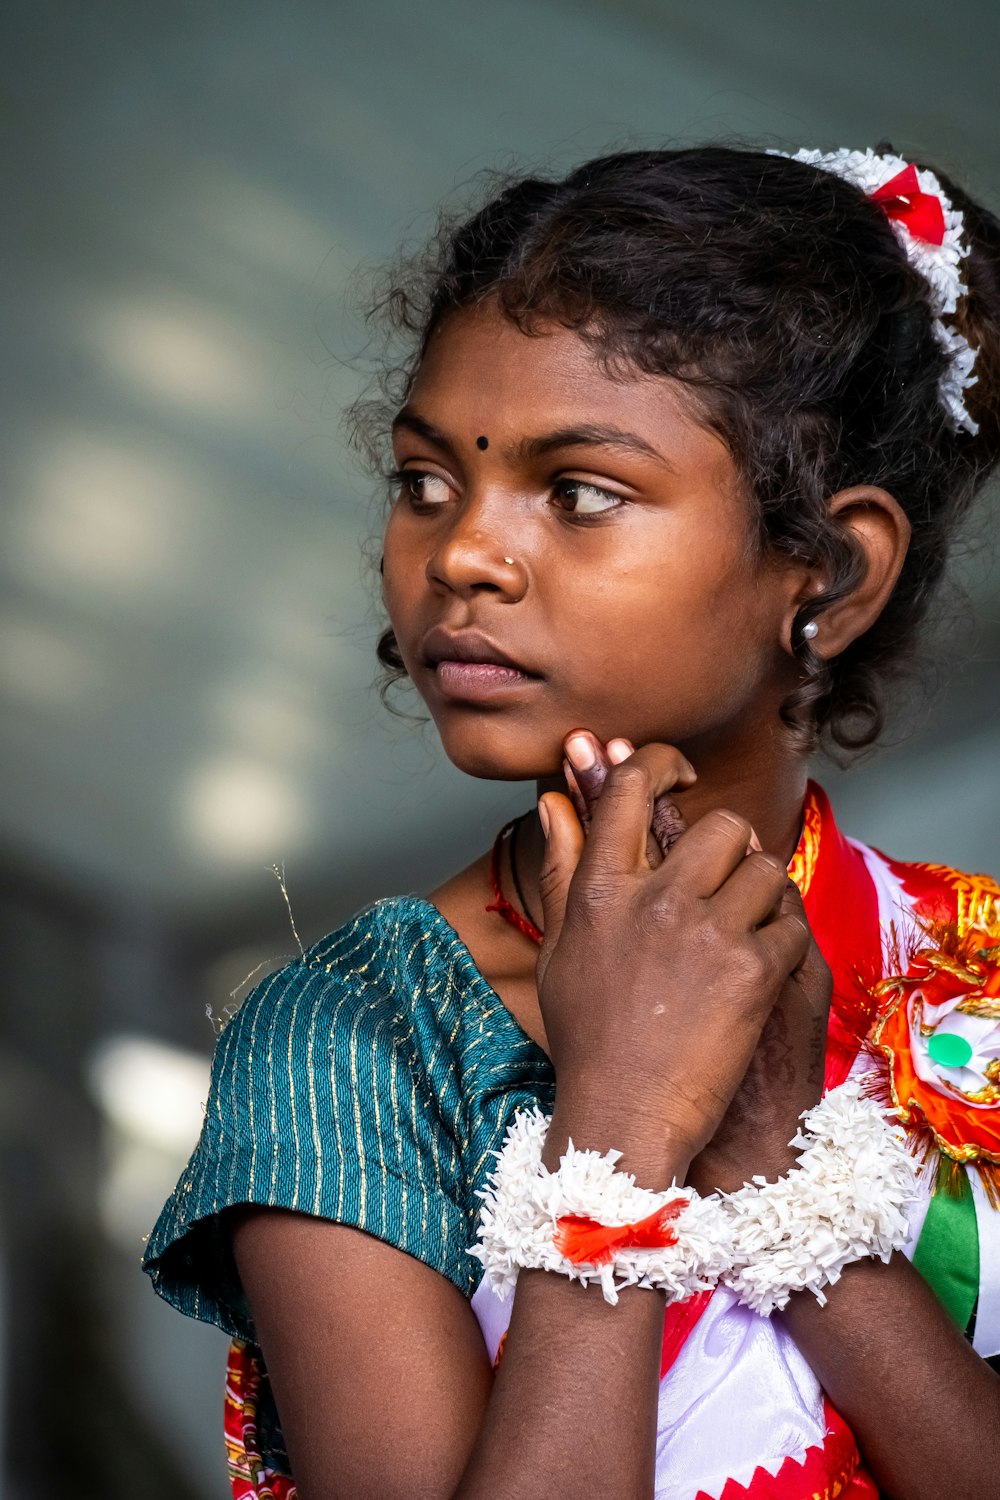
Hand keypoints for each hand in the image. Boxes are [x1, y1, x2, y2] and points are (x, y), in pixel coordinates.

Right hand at [535, 738, 811, 1174]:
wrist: (628, 1117)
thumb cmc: (589, 1039)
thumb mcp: (561, 950)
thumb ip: (561, 868)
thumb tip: (554, 801)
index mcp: (600, 893)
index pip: (629, 791)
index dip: (658, 764)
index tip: (679, 772)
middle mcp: (653, 902)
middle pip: (719, 825)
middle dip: (731, 846)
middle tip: (727, 877)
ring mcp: (706, 934)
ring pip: (764, 869)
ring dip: (762, 895)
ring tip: (744, 931)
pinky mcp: (752, 971)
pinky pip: (791, 922)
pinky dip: (784, 942)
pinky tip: (760, 972)